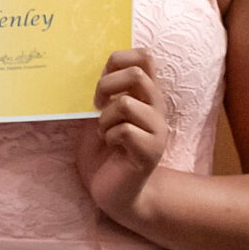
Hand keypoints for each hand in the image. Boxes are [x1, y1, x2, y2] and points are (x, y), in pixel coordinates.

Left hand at [78, 48, 168, 223]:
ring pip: (125, 103)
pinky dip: (109, 136)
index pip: (145, 57)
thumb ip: (103, 91)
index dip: (119, 60)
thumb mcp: (99, 114)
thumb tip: (91, 64)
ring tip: (105, 132)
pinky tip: (111, 146)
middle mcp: (156, 108)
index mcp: (144, 95)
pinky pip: (123, 130)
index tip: (103, 80)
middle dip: (107, 86)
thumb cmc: (104, 152)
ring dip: (105, 118)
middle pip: (137, 73)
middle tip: (98, 106)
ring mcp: (157, 129)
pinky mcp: (151, 151)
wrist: (115, 192)